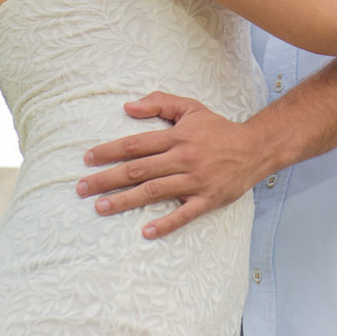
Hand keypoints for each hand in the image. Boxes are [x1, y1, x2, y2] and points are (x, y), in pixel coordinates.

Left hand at [77, 92, 271, 238]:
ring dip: (125, 201)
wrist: (255, 148)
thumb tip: (128, 107)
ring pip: (155, 191)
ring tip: (101, 207)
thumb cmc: (218, 129)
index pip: (136, 145)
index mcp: (178, 137)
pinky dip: (166, 223)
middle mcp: (184, 158)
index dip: (110, 151)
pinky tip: (147, 231)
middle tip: (81, 188)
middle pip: (138, 170)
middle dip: (107, 179)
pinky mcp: (208, 199)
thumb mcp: (191, 108)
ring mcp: (196, 181)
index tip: (88, 159)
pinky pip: (185, 214)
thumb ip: (160, 104)